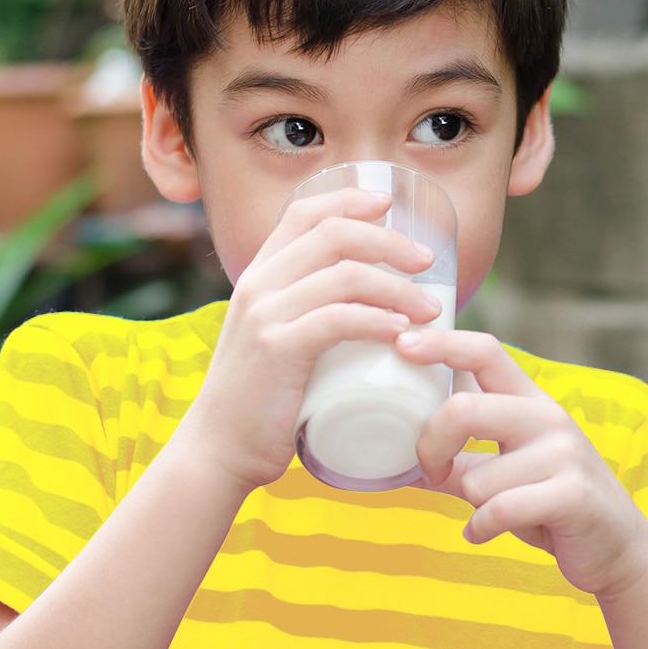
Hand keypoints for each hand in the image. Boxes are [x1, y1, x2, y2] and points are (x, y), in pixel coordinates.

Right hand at [176, 187, 439, 493]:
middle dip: (389, 241)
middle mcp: (258, 285)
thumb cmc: (260, 400)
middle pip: (333, 234)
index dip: (349, 199)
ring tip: (430, 309)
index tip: (389, 204)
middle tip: (427, 263)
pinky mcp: (277, 350)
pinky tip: (402, 330)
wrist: (217, 449)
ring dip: (398, 286)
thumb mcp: (274, 339)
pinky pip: (338, 319)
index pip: (303, 212)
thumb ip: (304, 314)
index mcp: (257, 275)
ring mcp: (265, 315)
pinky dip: (378, 319)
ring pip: (345, 275)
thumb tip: (366, 305)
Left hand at [397, 329, 647, 600]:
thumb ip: (457, 455)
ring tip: (495, 511)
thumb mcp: (502, 468)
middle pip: (463, 408)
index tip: (403, 344)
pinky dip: (480, 529)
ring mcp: (564, 453)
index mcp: (528, 399)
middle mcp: (547, 416)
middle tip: (430, 471)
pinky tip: (483, 533)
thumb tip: (396, 456)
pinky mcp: (572, 494)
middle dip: (430, 446)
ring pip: (477, 477)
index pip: (484, 351)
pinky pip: (498, 509)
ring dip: (472, 505)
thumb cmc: (546, 502)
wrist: (617, 548)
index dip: (441, 343)